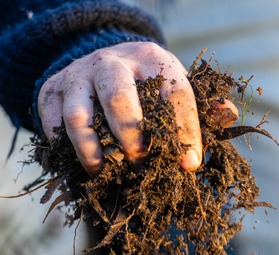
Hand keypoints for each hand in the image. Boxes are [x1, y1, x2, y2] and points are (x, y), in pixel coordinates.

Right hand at [38, 42, 205, 175]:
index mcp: (153, 59)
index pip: (174, 93)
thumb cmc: (147, 86)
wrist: (98, 63)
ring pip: (79, 116)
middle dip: (131, 136)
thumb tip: (227, 114)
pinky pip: (53, 125)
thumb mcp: (174, 86)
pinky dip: (66, 150)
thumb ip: (203, 105)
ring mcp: (78, 75)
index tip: (190, 164)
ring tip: (105, 172)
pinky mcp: (51, 91)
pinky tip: (84, 168)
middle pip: (119, 97)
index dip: (185, 130)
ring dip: (92, 150)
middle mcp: (112, 61)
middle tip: (140, 162)